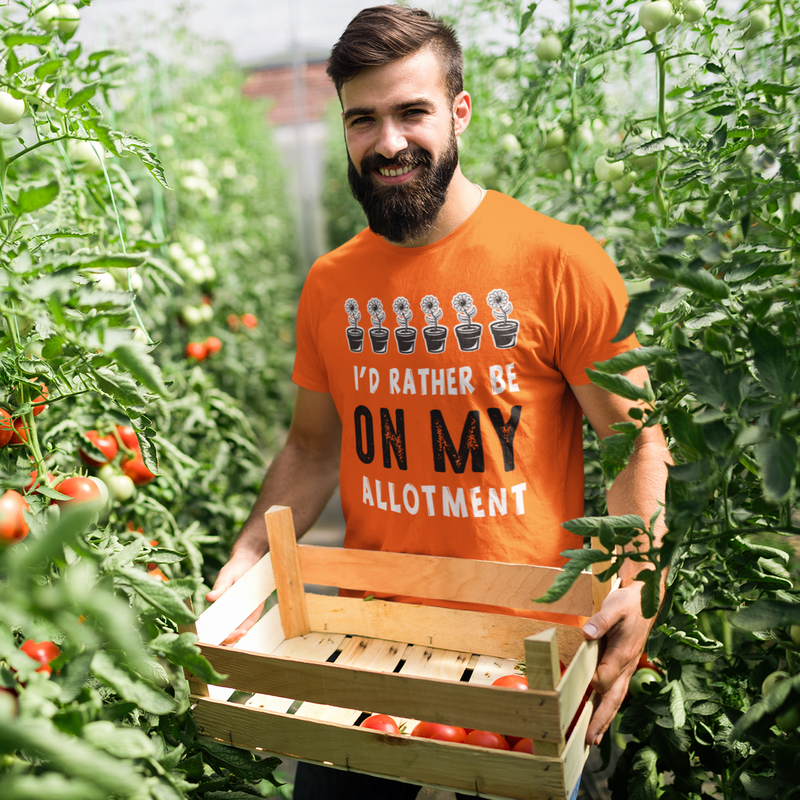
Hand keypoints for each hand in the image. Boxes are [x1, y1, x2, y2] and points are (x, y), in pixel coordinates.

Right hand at [205, 552, 264, 645]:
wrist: (251, 562)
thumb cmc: (235, 568)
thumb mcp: (227, 575)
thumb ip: (220, 587)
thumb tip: (208, 597)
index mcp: (217, 607)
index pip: (211, 626)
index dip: (212, 634)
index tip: (219, 632)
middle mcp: (226, 613)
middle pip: (223, 634)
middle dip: (227, 639)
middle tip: (237, 633)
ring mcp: (239, 614)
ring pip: (234, 633)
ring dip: (236, 638)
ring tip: (242, 633)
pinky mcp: (251, 612)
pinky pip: (247, 624)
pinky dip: (246, 629)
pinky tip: (245, 631)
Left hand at [580, 582, 651, 745]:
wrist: (646, 601)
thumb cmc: (628, 604)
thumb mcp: (614, 607)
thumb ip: (602, 621)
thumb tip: (587, 633)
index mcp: (623, 652)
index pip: (605, 676)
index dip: (592, 683)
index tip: (576, 691)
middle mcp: (627, 665)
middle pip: (613, 697)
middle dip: (601, 719)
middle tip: (589, 740)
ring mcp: (627, 669)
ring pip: (616, 699)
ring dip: (604, 719)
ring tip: (592, 740)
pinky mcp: (624, 667)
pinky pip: (616, 692)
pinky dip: (608, 708)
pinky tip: (600, 719)